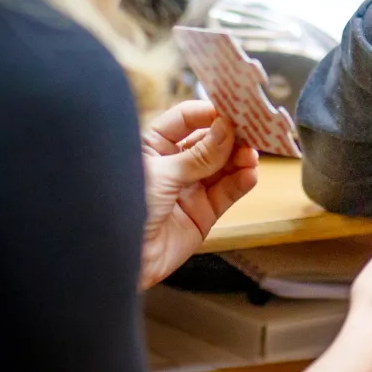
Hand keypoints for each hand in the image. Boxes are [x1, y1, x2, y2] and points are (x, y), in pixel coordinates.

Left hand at [139, 101, 259, 288]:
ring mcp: (189, 189)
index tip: (233, 110)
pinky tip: (249, 174)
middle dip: (231, 136)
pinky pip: (226, 193)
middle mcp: (173, 164)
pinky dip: (240, 183)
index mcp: (153, 145)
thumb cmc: (124, 208)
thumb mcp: (162, 174)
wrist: (119, 261)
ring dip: (240, 159)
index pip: (186, 119)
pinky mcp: (203, 214)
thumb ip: (199, 155)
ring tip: (252, 155)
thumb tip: (227, 128)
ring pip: (222, 167)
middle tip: (252, 130)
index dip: (210, 113)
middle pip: (209, 141)